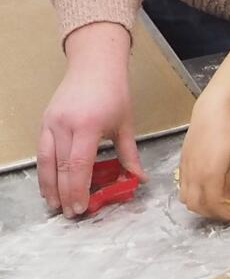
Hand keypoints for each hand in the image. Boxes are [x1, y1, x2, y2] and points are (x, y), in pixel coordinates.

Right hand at [38, 22, 141, 217]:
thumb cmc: (114, 92)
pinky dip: (45, 170)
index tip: (81, 207)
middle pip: (60, 167)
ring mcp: (51, 123)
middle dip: (63, 193)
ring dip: (48, 185)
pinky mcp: (44, 121)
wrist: (94, 65)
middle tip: (69, 213)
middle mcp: (64, 125)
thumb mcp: (125, 124)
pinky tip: (49, 183)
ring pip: (45, 161)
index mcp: (88, 126)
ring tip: (55, 204)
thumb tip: (139, 178)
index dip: (78, 189)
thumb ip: (129, 154)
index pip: (79, 165)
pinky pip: (42, 151)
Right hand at [178, 102, 229, 220]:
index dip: (223, 214)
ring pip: (185, 199)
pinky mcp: (181, 165)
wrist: (209, 115)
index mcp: (209, 175)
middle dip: (211, 214)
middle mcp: (194, 176)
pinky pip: (182, 188)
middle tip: (224, 212)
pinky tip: (204, 191)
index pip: (214, 204)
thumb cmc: (228, 133)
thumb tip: (229, 195)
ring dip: (199, 207)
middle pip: (196, 206)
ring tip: (214, 204)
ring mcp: (185, 171)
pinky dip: (191, 196)